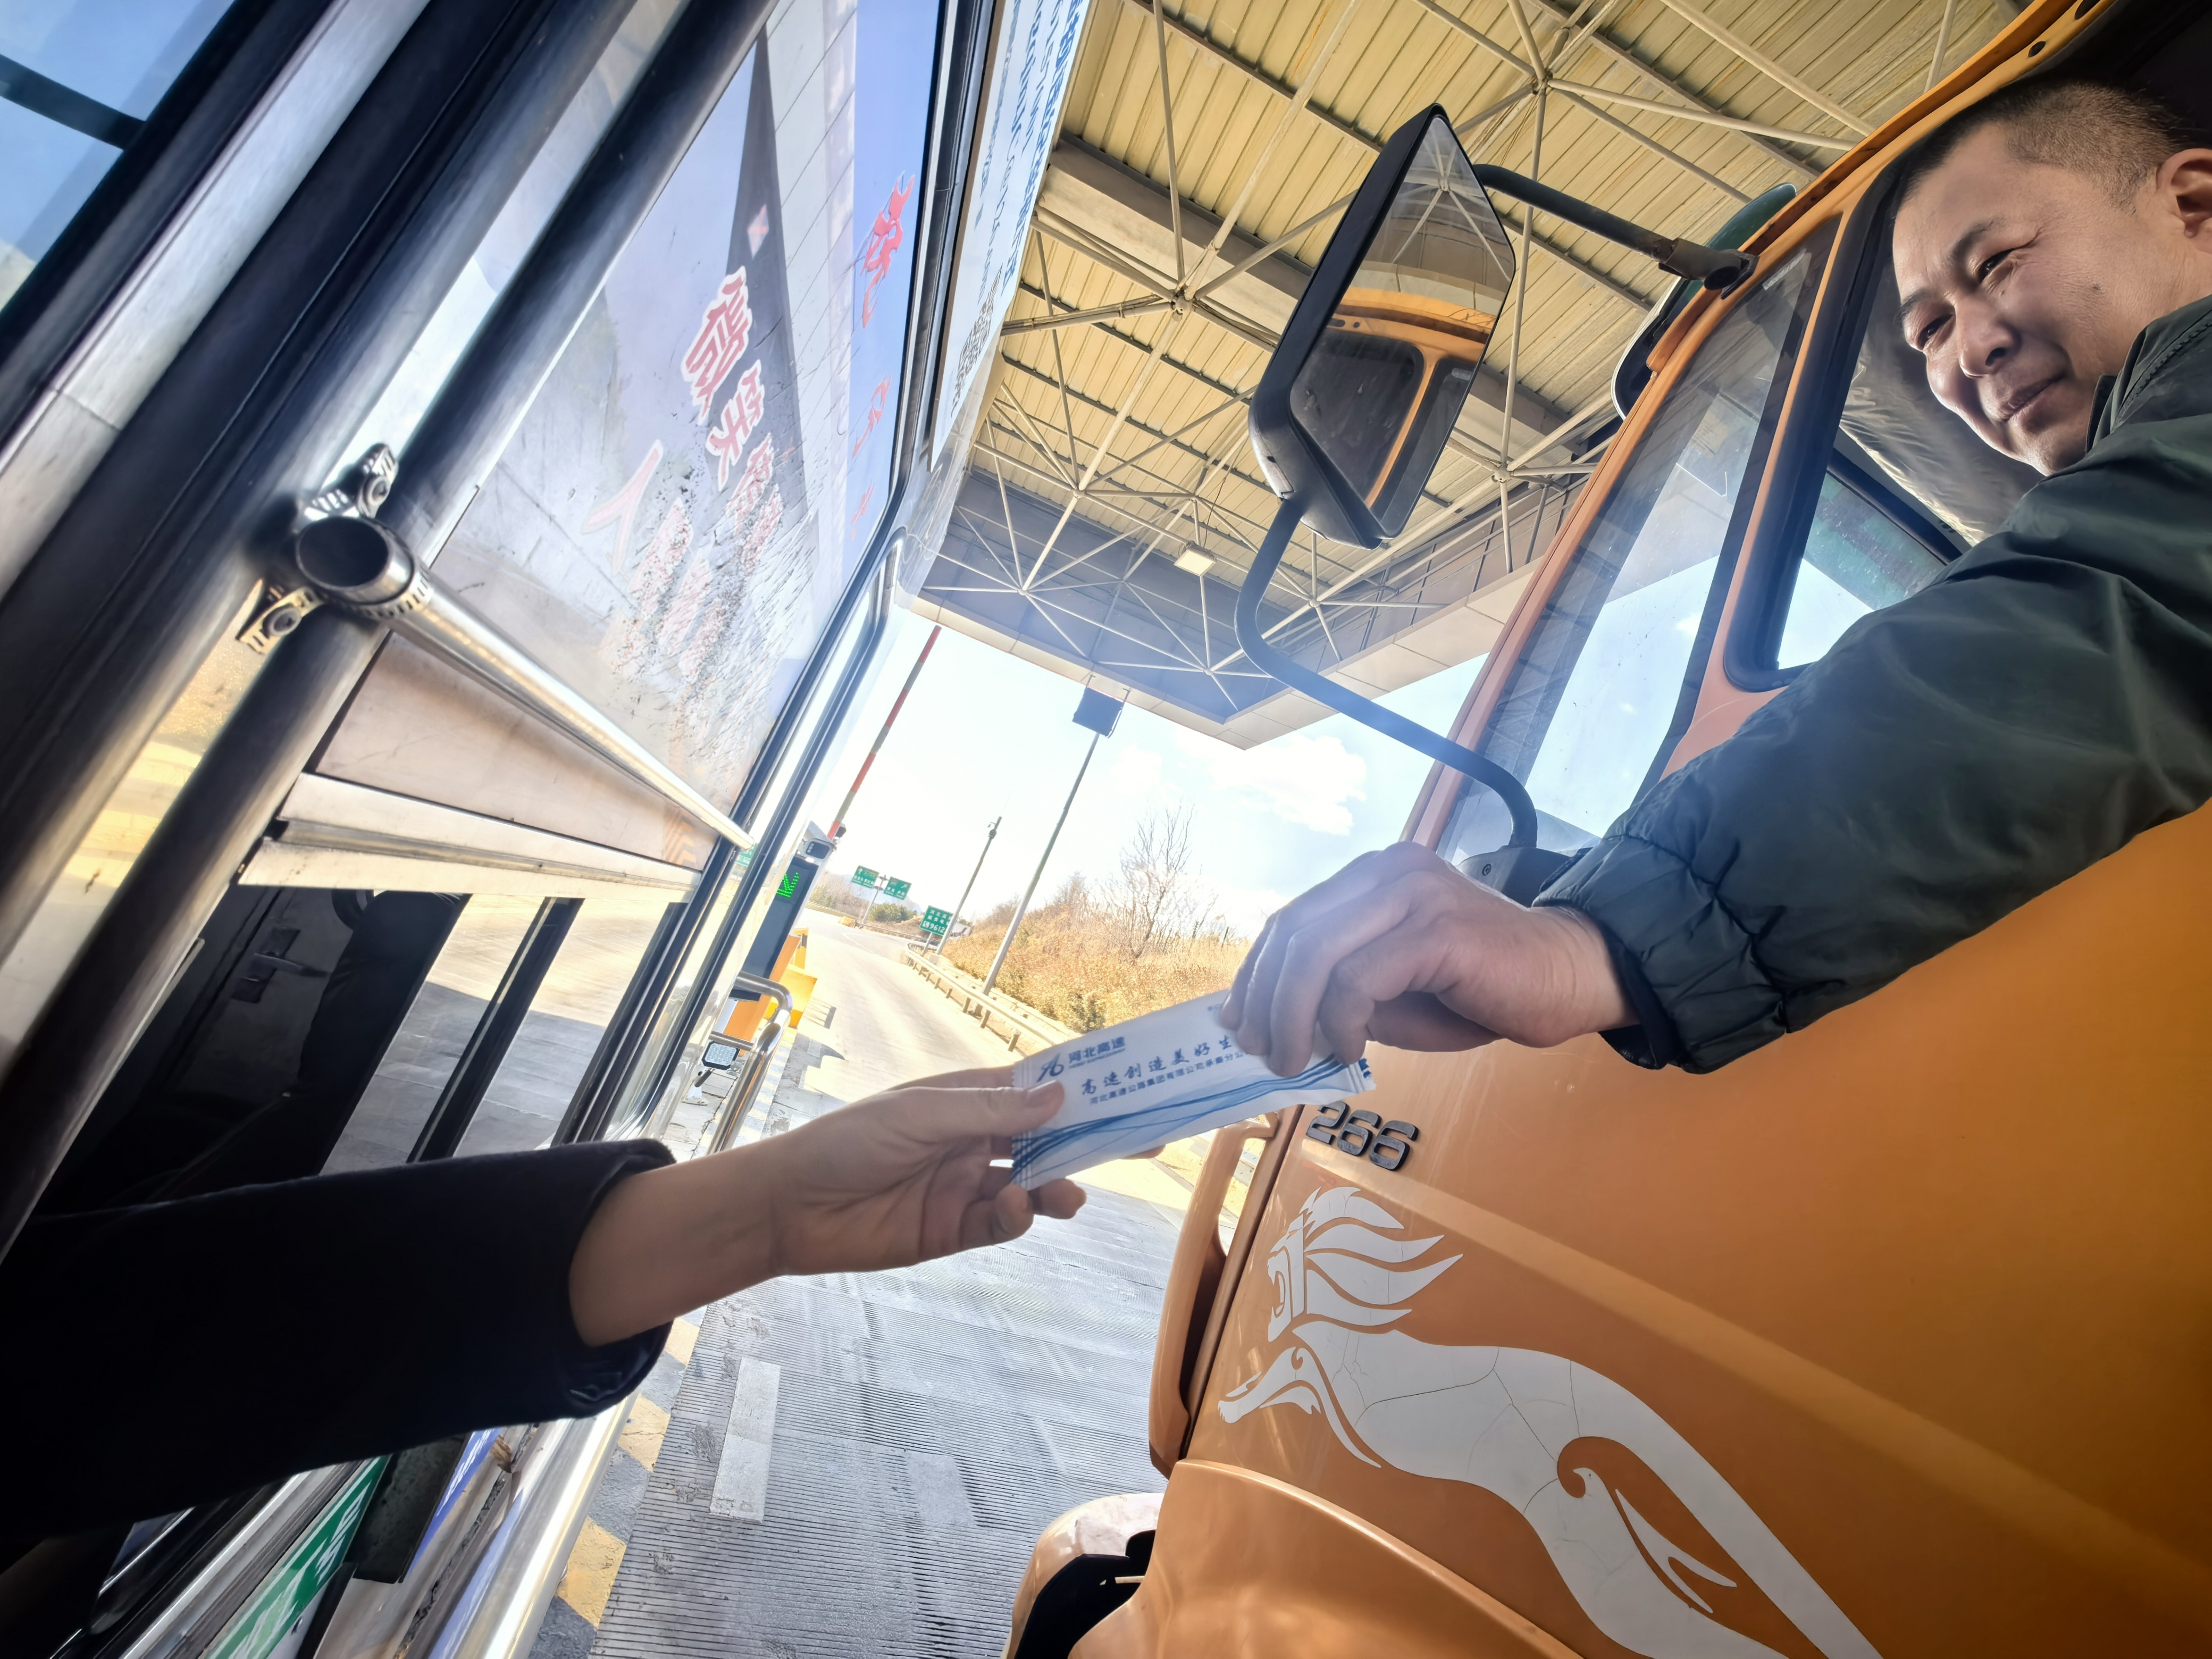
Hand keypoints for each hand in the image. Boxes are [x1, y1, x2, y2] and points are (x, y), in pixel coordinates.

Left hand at [569, 1069, 1084, 1345]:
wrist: (790, 1207)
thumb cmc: (847, 1142)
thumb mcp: (921, 1115)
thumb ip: (991, 1111)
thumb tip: (1059, 1096)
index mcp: (967, 1100)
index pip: (1037, 1088)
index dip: (1083, 1087)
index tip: (1130, 1086)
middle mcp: (974, 1140)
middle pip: (1046, 1138)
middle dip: (1089, 1141)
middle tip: (1141, 1145)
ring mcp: (967, 1186)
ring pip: (1033, 1184)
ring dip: (1057, 1187)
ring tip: (1068, 1196)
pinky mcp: (954, 1230)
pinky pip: (1003, 1223)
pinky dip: (1017, 1218)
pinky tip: (1011, 1210)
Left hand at [1220, 841, 1631, 1075]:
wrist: (1568, 979)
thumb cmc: (1479, 991)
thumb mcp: (1393, 993)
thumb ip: (1338, 993)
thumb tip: (1273, 1024)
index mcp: (1373, 876)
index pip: (1291, 920)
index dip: (1255, 973)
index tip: (1239, 1022)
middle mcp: (1388, 871)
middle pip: (1293, 932)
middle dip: (1263, 999)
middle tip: (1259, 1050)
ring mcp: (1413, 894)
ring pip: (1315, 953)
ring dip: (1291, 1016)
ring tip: (1293, 1060)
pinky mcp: (1437, 929)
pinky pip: (1359, 978)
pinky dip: (1341, 1020)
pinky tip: (1350, 1048)